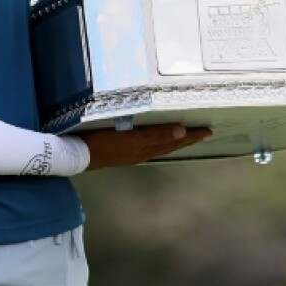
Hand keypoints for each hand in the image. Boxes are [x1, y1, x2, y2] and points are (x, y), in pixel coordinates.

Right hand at [76, 123, 212, 169]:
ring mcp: (132, 153)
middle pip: (169, 145)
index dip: (190, 135)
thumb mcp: (131, 137)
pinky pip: (150, 148)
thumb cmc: (102, 141)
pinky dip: (161, 143)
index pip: (173, 139)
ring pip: (160, 147)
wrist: (77, 154)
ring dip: (174, 141)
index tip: (207, 131)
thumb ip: (155, 134)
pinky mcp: (124, 153)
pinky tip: (159, 141)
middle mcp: (142, 151)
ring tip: (187, 136)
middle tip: (204, 133)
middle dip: (187, 139)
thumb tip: (180, 131)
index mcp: (145, 146)